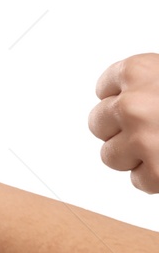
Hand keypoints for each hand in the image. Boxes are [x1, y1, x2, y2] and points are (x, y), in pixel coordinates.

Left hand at [89, 54, 158, 192]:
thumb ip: (146, 83)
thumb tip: (117, 97)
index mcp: (138, 71)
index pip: (103, 90)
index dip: (125, 101)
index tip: (144, 105)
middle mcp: (134, 104)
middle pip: (98, 123)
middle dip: (122, 131)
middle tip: (153, 132)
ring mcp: (144, 138)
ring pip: (110, 156)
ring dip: (135, 158)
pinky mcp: (158, 171)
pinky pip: (139, 181)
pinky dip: (156, 180)